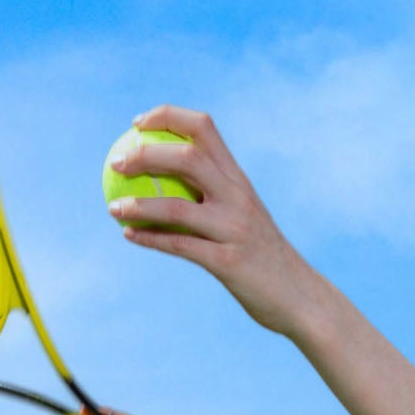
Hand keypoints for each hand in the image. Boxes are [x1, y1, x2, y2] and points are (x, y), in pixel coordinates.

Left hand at [106, 106, 318, 336]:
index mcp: (240, 180)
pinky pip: (180, 246)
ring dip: (138, 204)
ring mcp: (234, 229)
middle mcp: (238, 197)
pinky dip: (150, 238)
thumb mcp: (244, 218)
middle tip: (116, 163)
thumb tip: (167, 182)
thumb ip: (215, 197)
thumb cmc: (265, 259)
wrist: (300, 297)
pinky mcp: (227, 262)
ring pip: (177, 205)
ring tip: (113, 207)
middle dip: (146, 154)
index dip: (167, 117)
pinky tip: (129, 235)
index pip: (204, 128)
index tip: (138, 125)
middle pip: (187, 157)